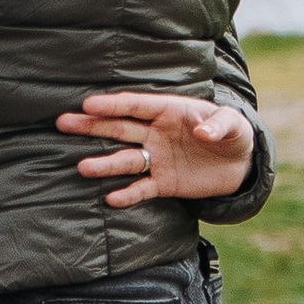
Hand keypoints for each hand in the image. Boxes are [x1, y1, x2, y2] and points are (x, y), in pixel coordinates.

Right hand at [57, 91, 255, 207]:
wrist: (239, 165)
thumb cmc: (233, 135)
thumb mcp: (234, 125)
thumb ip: (219, 125)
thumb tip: (202, 131)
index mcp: (169, 112)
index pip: (136, 106)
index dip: (113, 105)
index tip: (88, 104)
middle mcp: (156, 134)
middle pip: (120, 128)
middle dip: (92, 126)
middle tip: (64, 123)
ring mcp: (157, 159)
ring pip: (126, 160)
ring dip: (105, 164)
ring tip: (83, 168)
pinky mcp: (163, 183)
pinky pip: (142, 189)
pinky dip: (128, 195)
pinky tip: (111, 199)